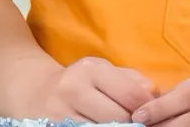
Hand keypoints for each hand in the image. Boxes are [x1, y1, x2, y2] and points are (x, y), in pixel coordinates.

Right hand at [23, 55, 156, 122]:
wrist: (33, 91)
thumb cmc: (77, 82)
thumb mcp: (101, 71)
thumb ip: (131, 81)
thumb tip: (156, 96)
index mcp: (89, 69)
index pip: (132, 96)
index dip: (148, 110)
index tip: (154, 116)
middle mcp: (73, 90)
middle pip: (120, 119)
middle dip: (134, 125)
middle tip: (141, 126)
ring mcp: (61, 115)